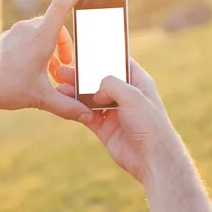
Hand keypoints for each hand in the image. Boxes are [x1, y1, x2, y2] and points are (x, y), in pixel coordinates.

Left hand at [0, 0, 93, 123]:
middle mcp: (28, 29)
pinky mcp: (6, 40)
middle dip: (65, 46)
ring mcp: (15, 33)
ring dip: (50, 51)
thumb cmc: (5, 87)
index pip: (62, 5)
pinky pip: (28, 39)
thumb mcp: (41, 99)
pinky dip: (36, 51)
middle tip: (66, 66)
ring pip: (41, 33)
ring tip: (49, 75)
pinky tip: (31, 73)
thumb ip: (67, 107)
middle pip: (55, 27)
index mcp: (41, 36)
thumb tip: (87, 116)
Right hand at [55, 59, 184, 183]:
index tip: (83, 52)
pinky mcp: (105, 128)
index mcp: (138, 82)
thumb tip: (93, 91)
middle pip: (99, 81)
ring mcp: (114, 112)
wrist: (152, 159)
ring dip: (74, 93)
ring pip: (90, 98)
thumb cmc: (150, 124)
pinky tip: (65, 104)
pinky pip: (87, 116)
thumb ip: (111, 84)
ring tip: (59, 87)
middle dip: (81, 76)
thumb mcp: (132, 95)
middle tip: (62, 71)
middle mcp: (126, 96)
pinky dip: (76, 110)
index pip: (118, 63)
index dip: (102, 57)